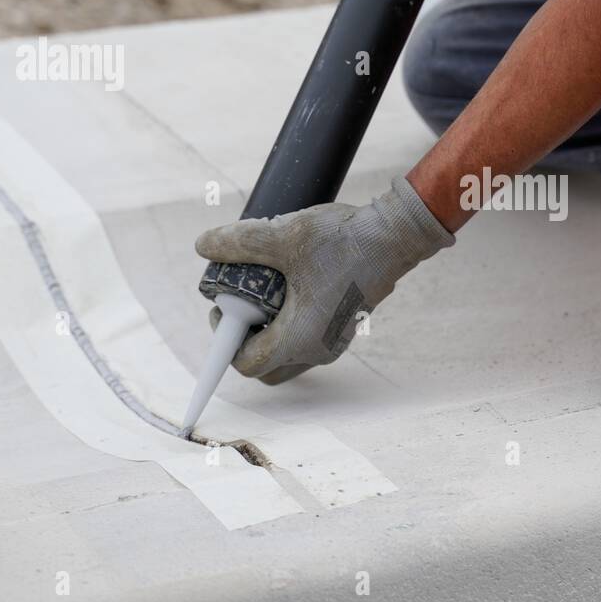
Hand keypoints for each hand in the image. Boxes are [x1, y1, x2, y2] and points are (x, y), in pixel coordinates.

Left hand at [194, 176, 453, 384]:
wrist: (396, 234)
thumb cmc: (344, 240)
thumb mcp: (283, 236)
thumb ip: (239, 243)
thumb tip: (204, 246)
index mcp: (300, 339)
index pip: (246, 363)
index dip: (225, 338)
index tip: (224, 306)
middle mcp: (318, 349)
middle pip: (266, 367)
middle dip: (245, 340)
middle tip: (241, 304)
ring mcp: (335, 339)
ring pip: (287, 353)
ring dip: (268, 329)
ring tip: (266, 288)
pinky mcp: (346, 324)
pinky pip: (307, 337)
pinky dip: (291, 320)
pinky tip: (292, 282)